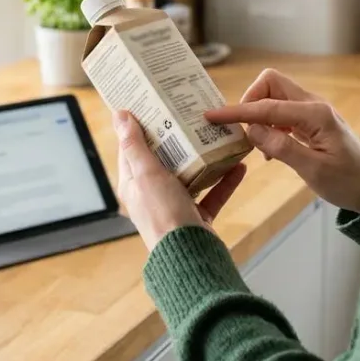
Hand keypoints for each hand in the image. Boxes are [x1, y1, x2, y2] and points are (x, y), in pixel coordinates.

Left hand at [113, 110, 246, 250]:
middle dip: (178, 138)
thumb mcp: (146, 174)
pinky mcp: (197, 217)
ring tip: (219, 136)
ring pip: (191, 175)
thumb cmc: (163, 215)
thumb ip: (135, 145)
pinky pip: (213, 194)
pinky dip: (225, 180)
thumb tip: (119, 115)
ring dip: (205, 157)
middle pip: (165, 159)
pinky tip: (239, 165)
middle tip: (192, 114)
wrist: (189, 256)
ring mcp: (175, 206)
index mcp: (133, 184)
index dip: (141, 126)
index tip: (154, 104)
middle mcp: (152, 195)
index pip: (132, 149)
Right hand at [205, 69, 359, 213]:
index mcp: (316, 114)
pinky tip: (270, 149)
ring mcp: (312, 111)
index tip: (211, 115)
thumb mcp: (313, 170)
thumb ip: (282, 148)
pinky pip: (281, 111)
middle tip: (242, 130)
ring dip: (258, 113)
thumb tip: (252, 130)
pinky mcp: (310, 121)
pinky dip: (268, 123)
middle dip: (250, 100)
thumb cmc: (347, 181)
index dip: (237, 110)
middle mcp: (313, 105)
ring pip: (274, 95)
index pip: (268, 106)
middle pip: (271, 83)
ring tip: (255, 143)